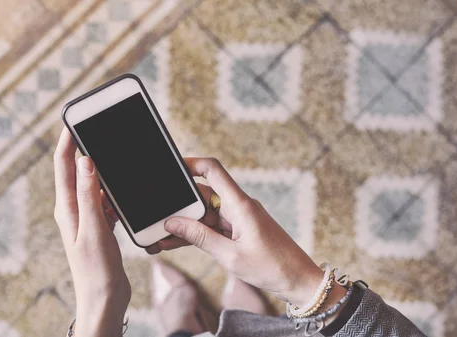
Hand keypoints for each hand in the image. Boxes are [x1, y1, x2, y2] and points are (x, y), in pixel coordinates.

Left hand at [53, 128, 129, 336]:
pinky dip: (115, 190)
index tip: (75, 120)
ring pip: (93, 184)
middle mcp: (74, 209)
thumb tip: (85, 160)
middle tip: (97, 128)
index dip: (67, 141)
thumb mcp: (94, 229)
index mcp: (68, 208)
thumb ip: (90, 195)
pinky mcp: (100, 225)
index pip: (63, 166)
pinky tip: (126, 190)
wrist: (104, 297)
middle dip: (85, 148)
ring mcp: (87, 217)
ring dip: (103, 170)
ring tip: (115, 155)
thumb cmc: (96, 269)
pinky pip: (106, 199)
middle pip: (77, 171)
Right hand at [146, 157, 323, 306]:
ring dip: (186, 224)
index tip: (172, 167)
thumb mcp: (230, 256)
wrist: (298, 280)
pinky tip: (178, 241)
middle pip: (204, 195)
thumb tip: (173, 223)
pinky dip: (198, 233)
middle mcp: (240, 206)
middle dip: (180, 205)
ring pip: (206, 213)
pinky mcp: (240, 230)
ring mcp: (240, 218)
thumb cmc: (271, 267)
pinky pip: (214, 226)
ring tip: (162, 236)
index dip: (192, 163)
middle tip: (158, 218)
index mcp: (240, 205)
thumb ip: (200, 237)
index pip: (214, 171)